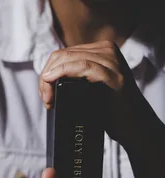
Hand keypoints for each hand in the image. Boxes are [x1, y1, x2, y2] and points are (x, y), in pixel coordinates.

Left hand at [38, 40, 153, 146]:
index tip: (45, 95)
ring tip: (49, 100)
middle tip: (46, 100)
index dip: (47, 73)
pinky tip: (52, 81)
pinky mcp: (113, 74)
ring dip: (50, 80)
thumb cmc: (109, 110)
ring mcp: (111, 60)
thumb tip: (46, 77)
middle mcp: (106, 50)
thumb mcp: (87, 87)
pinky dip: (62, 73)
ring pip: (68, 59)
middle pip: (62, 56)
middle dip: (46, 78)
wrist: (133, 125)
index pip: (62, 54)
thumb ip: (72, 77)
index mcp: (99, 51)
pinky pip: (82, 66)